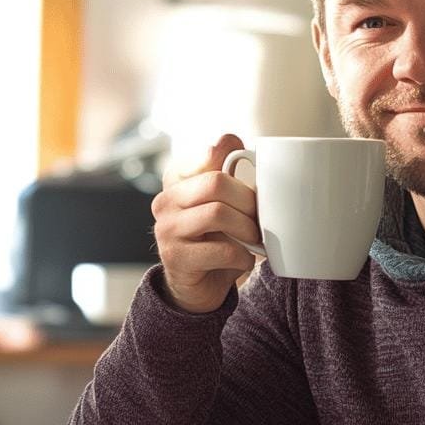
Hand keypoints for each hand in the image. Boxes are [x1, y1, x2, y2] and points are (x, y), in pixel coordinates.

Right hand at [151, 133, 260, 313]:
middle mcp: (166, 200)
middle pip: (217, 182)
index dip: (235, 161)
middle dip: (247, 202)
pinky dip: (243, 256)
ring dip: (246, 229)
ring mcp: (166, 228)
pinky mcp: (175, 257)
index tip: (246, 179)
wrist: (198, 285)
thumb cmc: (215, 238)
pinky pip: (222, 250)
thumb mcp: (223, 202)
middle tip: (257, 219)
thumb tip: (231, 139)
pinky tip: (243, 260)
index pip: (210, 153)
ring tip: (252, 239)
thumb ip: (228, 171)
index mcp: (177, 179)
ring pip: (217, 213)